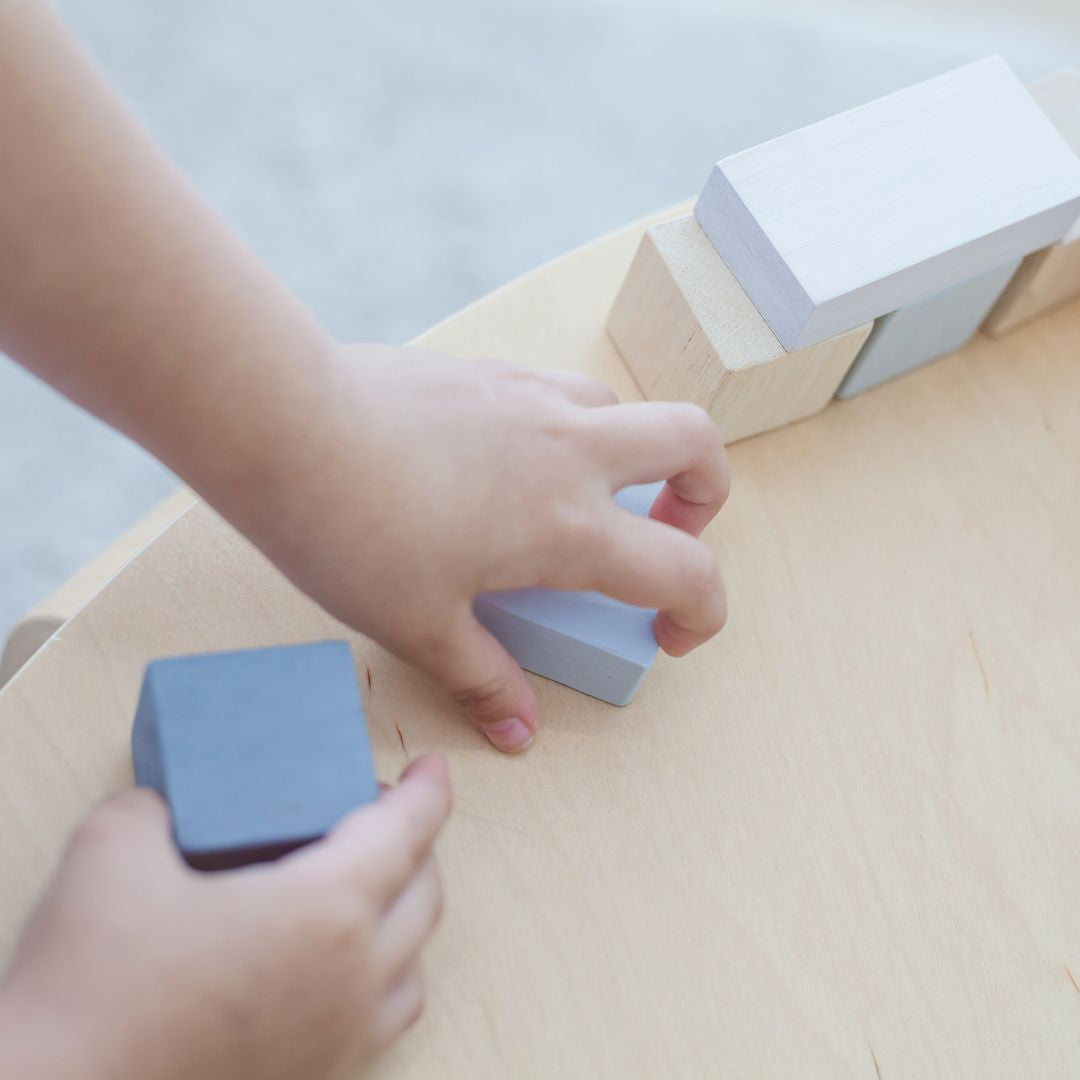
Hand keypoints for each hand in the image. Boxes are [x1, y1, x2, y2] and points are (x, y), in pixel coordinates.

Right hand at [0, 756, 451, 1079]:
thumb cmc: (91, 987)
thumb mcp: (114, 848)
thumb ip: (157, 805)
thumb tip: (174, 803)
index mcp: (325, 911)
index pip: (405, 832)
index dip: (428, 791)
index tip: (433, 768)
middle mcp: (353, 977)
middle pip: (424, 891)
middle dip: (415, 841)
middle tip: (370, 812)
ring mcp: (342, 1036)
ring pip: (416, 959)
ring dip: (406, 909)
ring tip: (364, 883)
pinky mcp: (318, 1076)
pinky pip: (386, 1016)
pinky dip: (387, 973)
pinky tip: (341, 961)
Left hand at [241, 345, 729, 752]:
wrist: (287, 427)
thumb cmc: (352, 531)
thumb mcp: (419, 624)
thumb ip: (483, 677)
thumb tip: (518, 731)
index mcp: (570, 526)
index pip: (687, 570)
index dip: (702, 612)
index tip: (668, 636)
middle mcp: (571, 450)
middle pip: (696, 440)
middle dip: (706, 489)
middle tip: (665, 531)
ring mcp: (531, 397)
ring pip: (624, 407)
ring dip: (633, 452)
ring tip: (582, 497)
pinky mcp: (487, 368)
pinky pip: (559, 389)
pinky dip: (569, 425)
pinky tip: (512, 461)